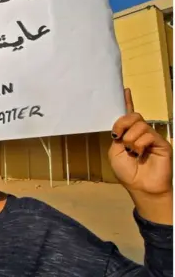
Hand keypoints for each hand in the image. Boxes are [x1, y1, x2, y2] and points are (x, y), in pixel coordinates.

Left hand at [109, 89, 172, 222]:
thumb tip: (122, 126)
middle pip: (133, 116)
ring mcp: (152, 137)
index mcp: (129, 134)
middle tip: (118, 137)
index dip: (127, 102)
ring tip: (132, 152)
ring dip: (130, 140)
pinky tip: (140, 153)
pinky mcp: (162, 142)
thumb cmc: (128, 172)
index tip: (125, 90)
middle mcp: (141, 133)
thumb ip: (118, 137)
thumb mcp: (115, 153)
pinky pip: (147, 135)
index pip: (129, 115)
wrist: (141, 187)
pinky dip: (140, 144)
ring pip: (139, 125)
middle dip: (122, 124)